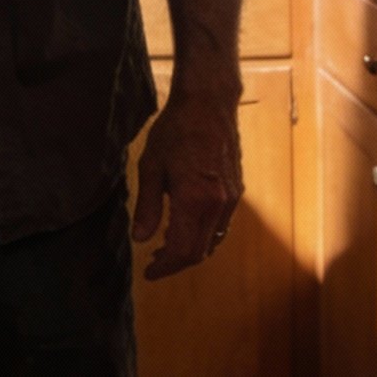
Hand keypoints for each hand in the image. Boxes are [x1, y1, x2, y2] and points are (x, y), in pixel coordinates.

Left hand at [131, 84, 243, 279]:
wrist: (208, 104)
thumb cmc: (175, 130)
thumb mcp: (150, 166)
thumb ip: (147, 206)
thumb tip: (140, 239)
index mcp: (194, 200)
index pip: (182, 250)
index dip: (164, 267)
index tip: (148, 273)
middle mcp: (217, 205)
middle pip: (199, 252)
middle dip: (176, 262)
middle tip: (154, 262)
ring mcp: (230, 199)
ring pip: (213, 241)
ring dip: (190, 250)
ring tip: (165, 246)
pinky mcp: (236, 191)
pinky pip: (221, 226)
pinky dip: (203, 235)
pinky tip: (186, 226)